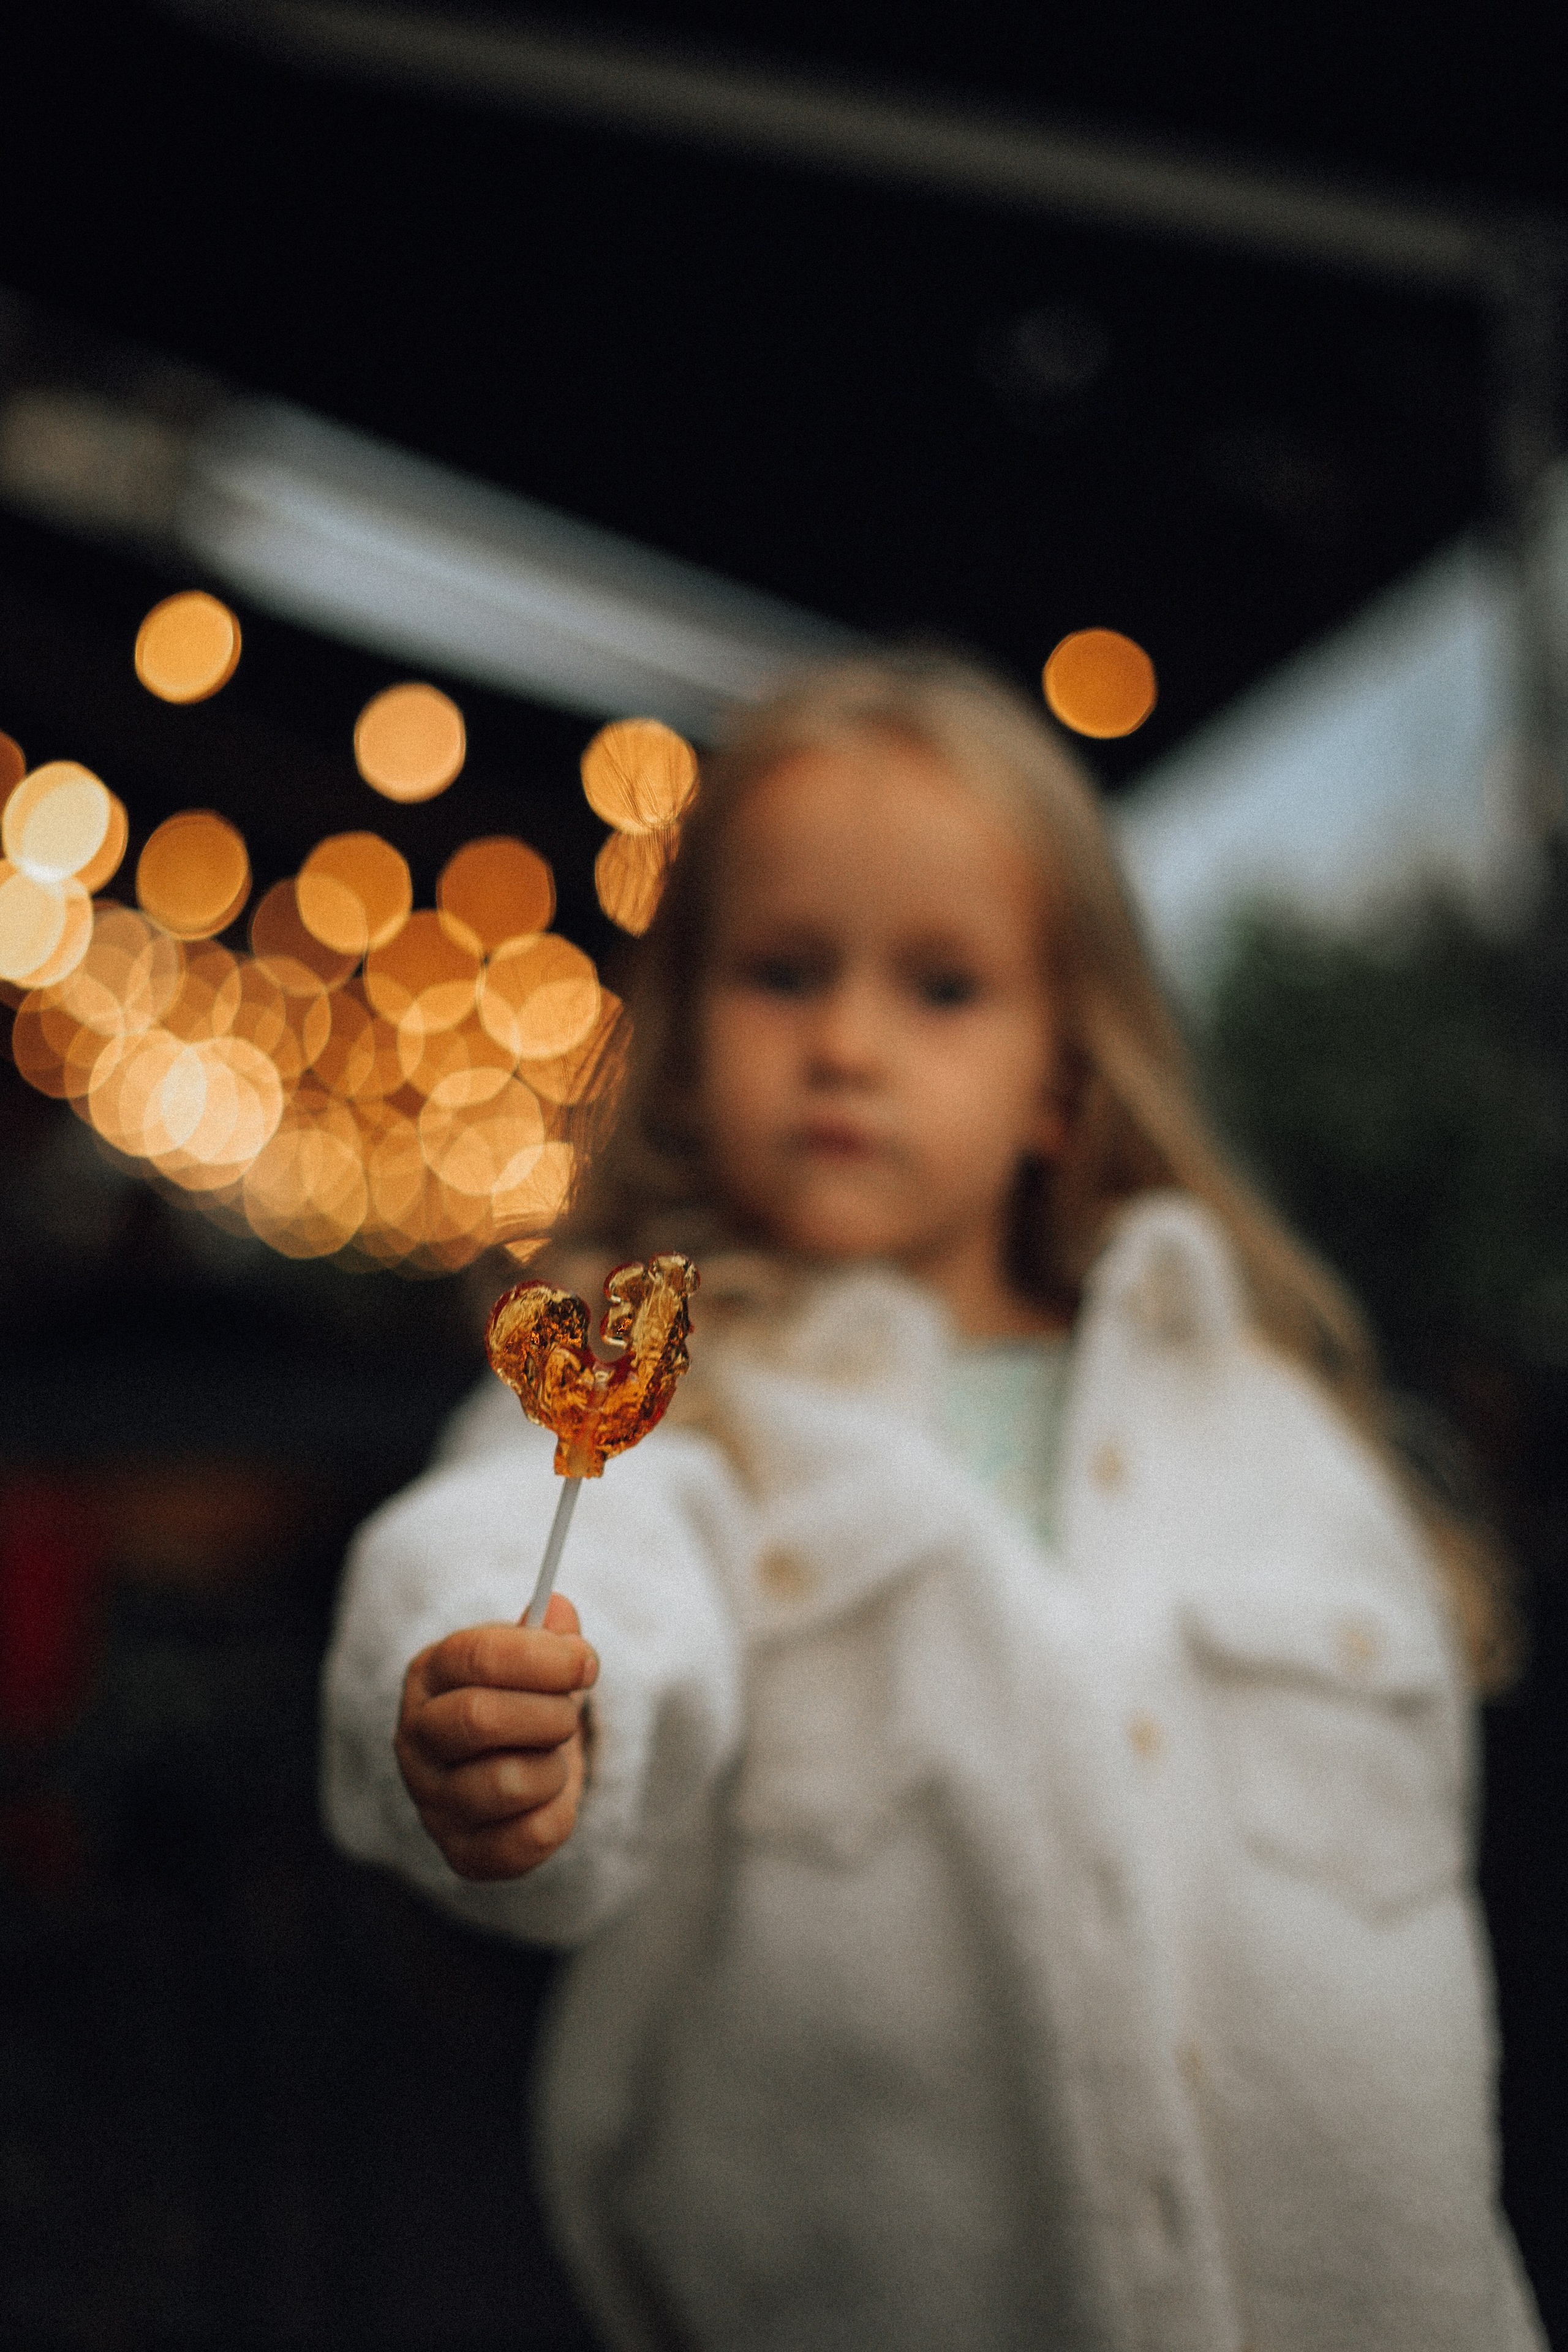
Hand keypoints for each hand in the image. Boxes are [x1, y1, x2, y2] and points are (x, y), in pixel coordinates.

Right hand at [395, 1593, 598, 1880]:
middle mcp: (417, 1739)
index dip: (541, 1657)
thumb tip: (558, 1610)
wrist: (507, 1766)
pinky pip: (526, 1839)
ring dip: (552, 1765)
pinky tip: (549, 1797)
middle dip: (548, 1713)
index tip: (586, 1662)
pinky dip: (558, 1814)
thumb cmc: (519, 1698)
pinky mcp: (461, 1853)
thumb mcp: (531, 1657)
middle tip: (570, 1713)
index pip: (475, 1657)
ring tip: (550, 1757)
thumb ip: (548, 1634)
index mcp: (429, 1676)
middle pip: (480, 1717)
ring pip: (507, 1782)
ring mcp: (432, 1802)